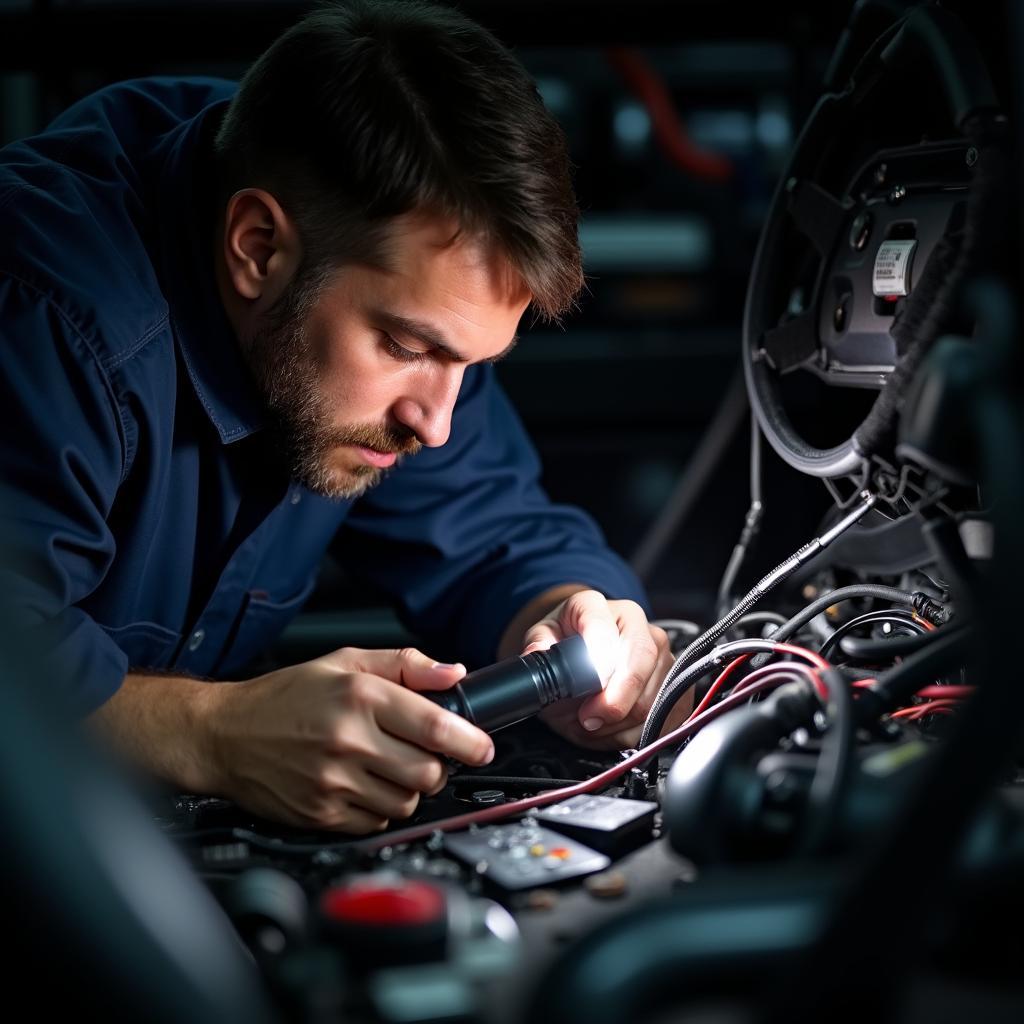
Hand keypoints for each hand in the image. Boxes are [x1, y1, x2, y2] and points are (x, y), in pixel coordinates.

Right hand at [204, 647, 493, 833]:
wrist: (224, 734)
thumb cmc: (285, 696)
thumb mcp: (345, 661)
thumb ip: (405, 664)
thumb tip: (453, 674)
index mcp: (360, 696)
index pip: (435, 726)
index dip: (471, 741)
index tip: (483, 747)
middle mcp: (349, 740)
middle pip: (428, 772)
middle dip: (438, 766)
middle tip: (426, 755)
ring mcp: (334, 782)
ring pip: (406, 802)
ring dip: (410, 789)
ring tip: (388, 768)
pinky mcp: (321, 814)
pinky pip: (376, 822)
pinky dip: (381, 808)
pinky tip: (364, 785)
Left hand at [520, 590, 680, 749]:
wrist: (584, 653)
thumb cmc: (565, 645)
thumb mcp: (542, 639)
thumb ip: (538, 645)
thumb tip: (538, 654)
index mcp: (601, 607)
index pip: (605, 632)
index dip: (599, 666)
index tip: (587, 690)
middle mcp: (639, 626)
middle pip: (639, 666)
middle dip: (613, 702)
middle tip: (586, 720)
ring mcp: (663, 656)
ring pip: (652, 698)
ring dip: (618, 723)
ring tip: (592, 723)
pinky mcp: (676, 686)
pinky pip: (663, 720)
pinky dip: (634, 733)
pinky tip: (612, 729)